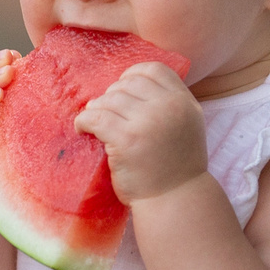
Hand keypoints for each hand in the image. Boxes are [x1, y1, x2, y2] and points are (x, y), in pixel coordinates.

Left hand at [73, 62, 205, 201]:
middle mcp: (169, 107)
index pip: (153, 70)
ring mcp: (148, 122)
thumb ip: (168, 103)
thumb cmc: (175, 167)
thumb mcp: (186, 125)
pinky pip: (95, 117)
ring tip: (95, 124)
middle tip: (106, 114)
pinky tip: (83, 129)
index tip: (122, 91)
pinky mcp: (127, 139)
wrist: (174, 200)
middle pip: (128, 83)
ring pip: (109, 99)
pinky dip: (84, 121)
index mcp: (184, 102)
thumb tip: (129, 84)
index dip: (132, 75)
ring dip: (96, 109)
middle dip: (112, 96)